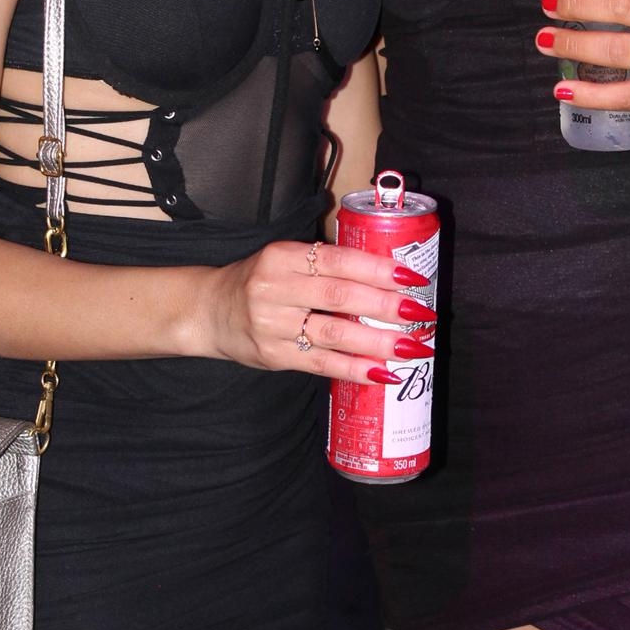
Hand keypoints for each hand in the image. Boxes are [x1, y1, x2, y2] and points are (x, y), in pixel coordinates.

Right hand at [205, 240, 433, 382]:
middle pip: (340, 296)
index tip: (412, 277)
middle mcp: (275, 288)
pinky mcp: (273, 356)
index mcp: (282, 256)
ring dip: (378, 342)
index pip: (338, 260)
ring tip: (412, 347)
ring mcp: (272, 324)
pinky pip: (321, 364)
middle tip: (421, 313)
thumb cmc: (259, 281)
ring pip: (334, 333)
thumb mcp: (285, 260)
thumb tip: (389, 275)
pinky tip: (382, 374)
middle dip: (386, 306)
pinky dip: (354, 370)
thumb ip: (326, 264)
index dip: (378, 268)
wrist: (209, 311)